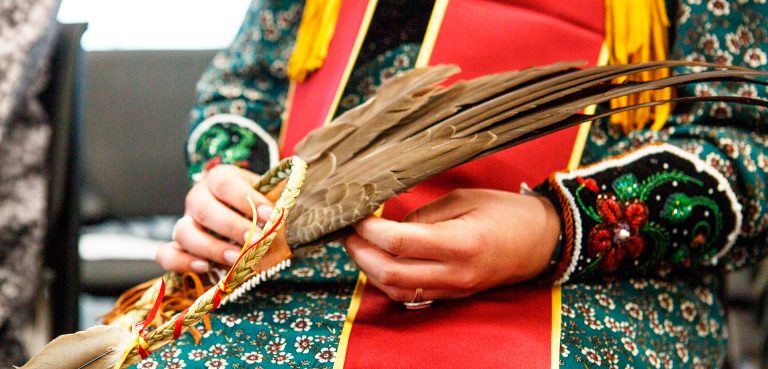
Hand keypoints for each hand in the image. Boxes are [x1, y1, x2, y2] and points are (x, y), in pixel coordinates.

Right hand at [155, 165, 273, 271]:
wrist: (245, 218)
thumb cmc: (260, 206)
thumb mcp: (270, 196)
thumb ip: (279, 200)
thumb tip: (293, 210)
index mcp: (220, 178)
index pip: (227, 184)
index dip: (248, 199)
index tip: (271, 214)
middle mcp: (198, 198)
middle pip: (205, 209)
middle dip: (233, 227)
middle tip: (257, 241)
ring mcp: (185, 222)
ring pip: (184, 232)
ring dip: (211, 247)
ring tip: (236, 258)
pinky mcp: (177, 246)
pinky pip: (167, 254)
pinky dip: (181, 262)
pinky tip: (204, 268)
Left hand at [344, 189, 560, 301]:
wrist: (541, 241)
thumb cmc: (505, 213)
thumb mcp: (463, 199)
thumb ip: (423, 214)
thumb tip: (388, 225)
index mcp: (460, 243)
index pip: (399, 243)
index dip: (370, 230)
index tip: (357, 215)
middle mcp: (455, 273)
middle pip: (391, 274)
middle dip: (361, 254)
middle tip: (348, 233)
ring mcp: (453, 289)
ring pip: (396, 291)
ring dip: (370, 270)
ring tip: (358, 246)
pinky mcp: (452, 296)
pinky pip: (410, 296)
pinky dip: (387, 281)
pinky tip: (379, 261)